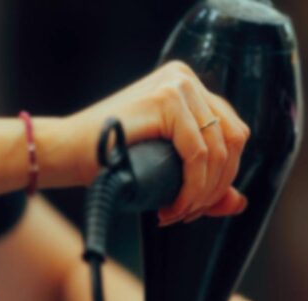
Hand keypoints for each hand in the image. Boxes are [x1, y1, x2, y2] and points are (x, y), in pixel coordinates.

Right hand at [42, 61, 250, 224]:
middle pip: (232, 141)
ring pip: (217, 151)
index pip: (232, 135)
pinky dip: (191, 188)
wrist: (66, 152)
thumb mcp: (168, 170)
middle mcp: (187, 80)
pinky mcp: (166, 99)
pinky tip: (173, 205)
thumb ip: (205, 183)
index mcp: (191, 90)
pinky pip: (198, 155)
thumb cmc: (112, 160)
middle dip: (216, 186)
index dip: (224, 177)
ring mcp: (178, 85)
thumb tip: (241, 203)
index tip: (197, 205)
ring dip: (202, 192)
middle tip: (188, 213)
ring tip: (178, 212)